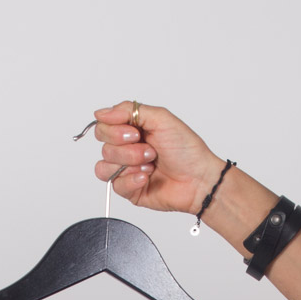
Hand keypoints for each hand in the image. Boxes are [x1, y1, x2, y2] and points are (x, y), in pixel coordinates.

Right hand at [90, 101, 226, 217]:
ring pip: (105, 166)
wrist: (198, 179)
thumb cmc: (186, 150)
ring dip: (130, 163)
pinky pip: (115, 185)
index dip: (114, 130)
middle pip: (104, 146)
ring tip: (150, 164)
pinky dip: (132, 180)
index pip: (103, 127)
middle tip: (149, 150)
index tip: (136, 132)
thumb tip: (102, 112)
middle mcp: (127, 148)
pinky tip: (147, 177)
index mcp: (132, 129)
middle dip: (127, 148)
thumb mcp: (161, 118)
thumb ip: (130, 110)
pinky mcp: (129, 189)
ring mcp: (126, 170)